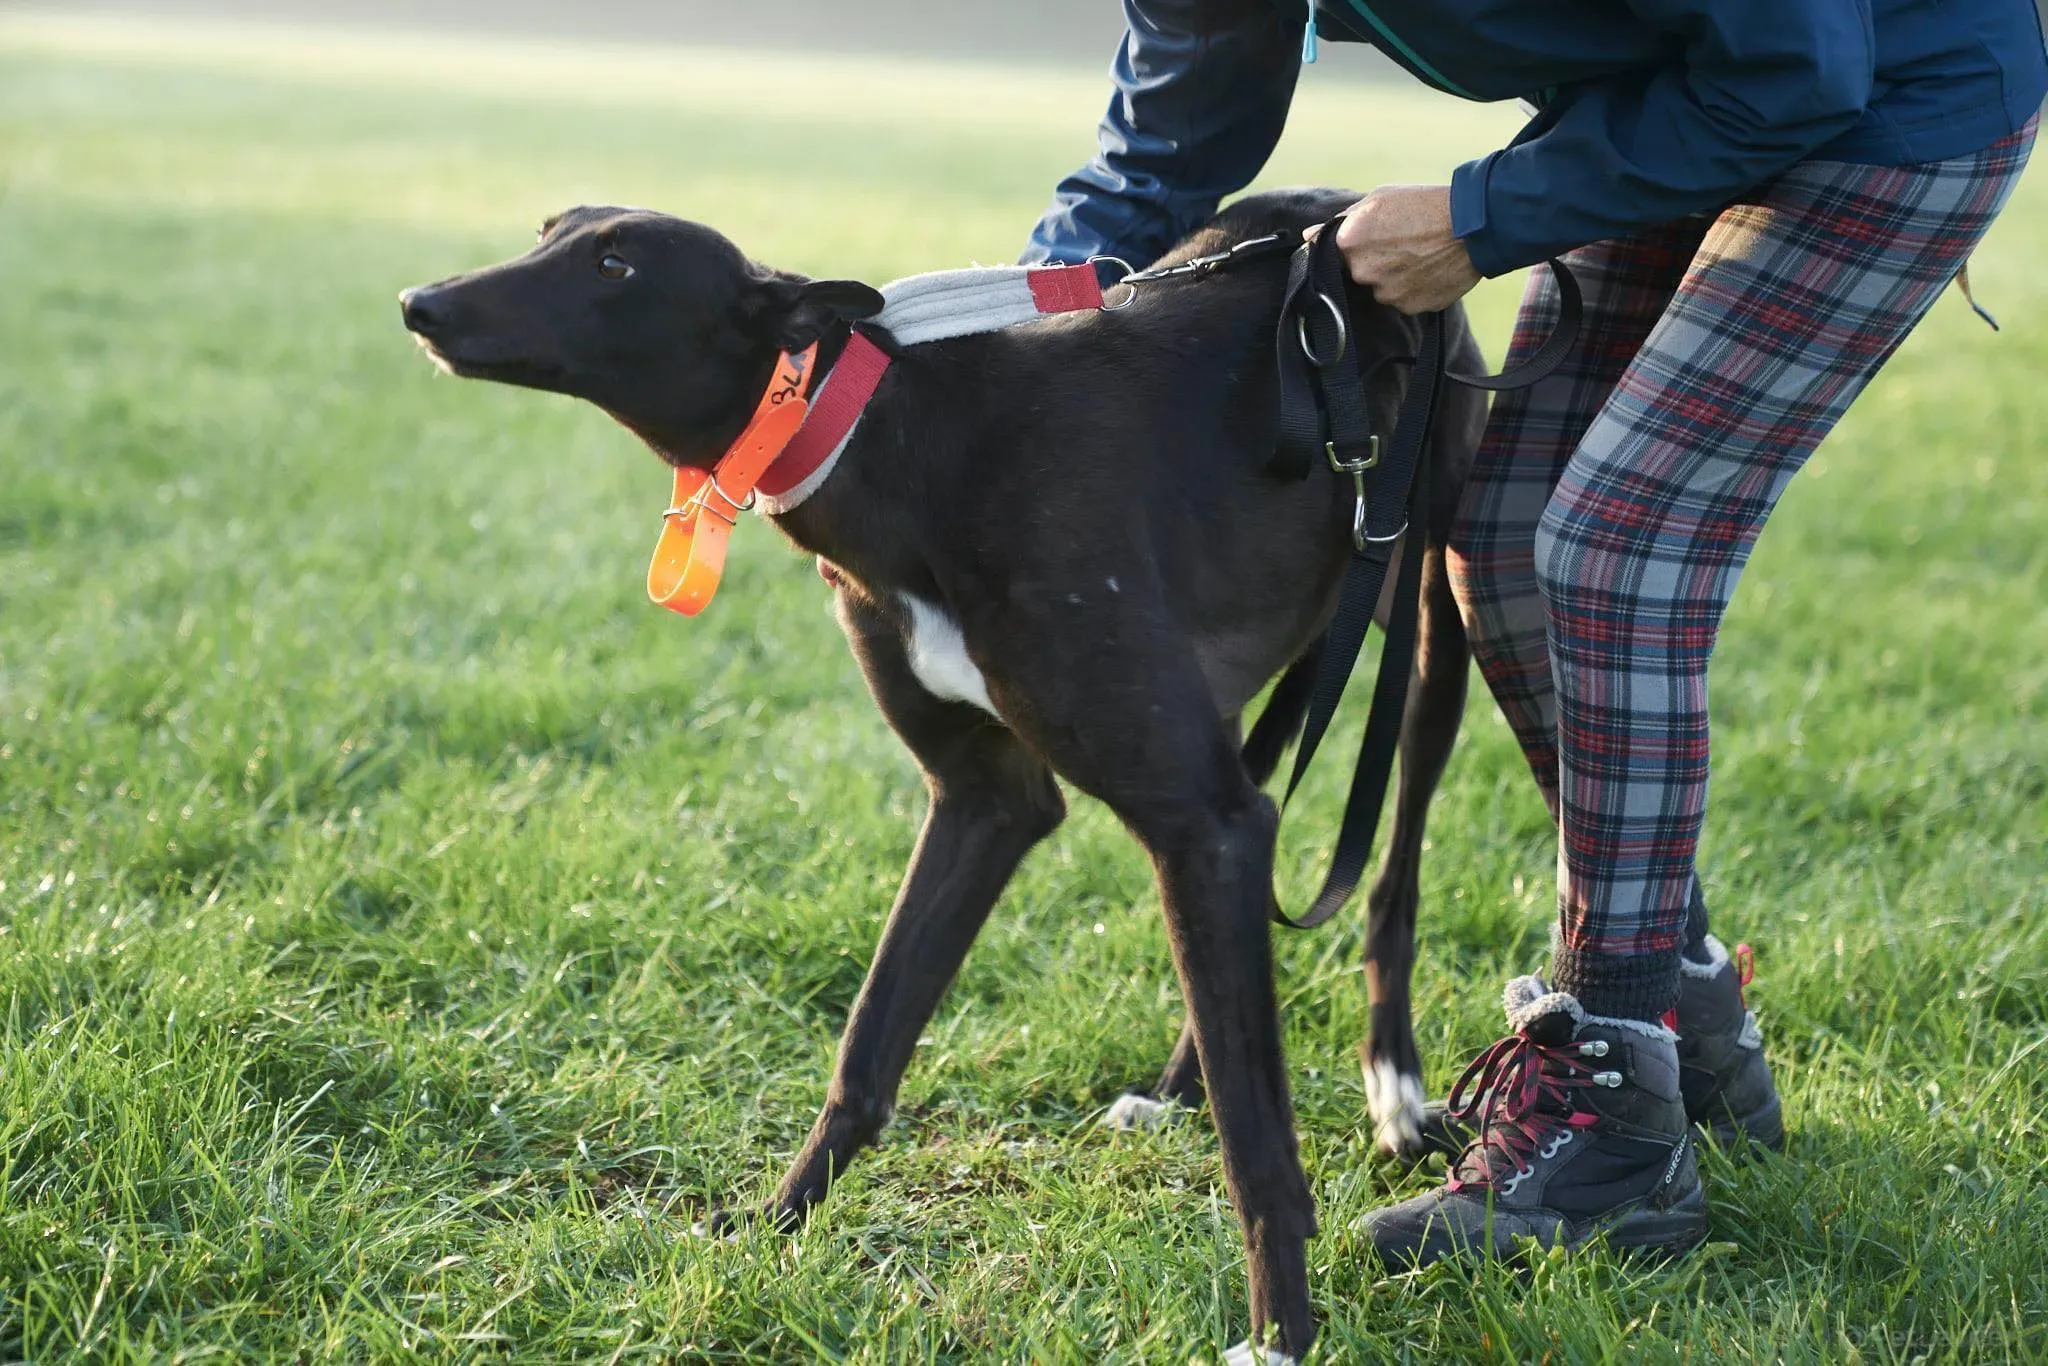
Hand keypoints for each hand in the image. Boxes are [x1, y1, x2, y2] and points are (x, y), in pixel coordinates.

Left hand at [1324, 185, 1479, 314]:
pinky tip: (1429, 269)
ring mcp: (1387, 294)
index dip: (1349, 249)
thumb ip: (1340, 221)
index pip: (1331, 257)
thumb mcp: (1378, 199)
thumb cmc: (1424, 204)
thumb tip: (1308, 235)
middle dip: (1374, 261)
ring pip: (1382, 289)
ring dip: (1394, 276)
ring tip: (1419, 254)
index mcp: (1348, 243)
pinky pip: (1405, 300)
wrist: (1473, 224)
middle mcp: (1363, 273)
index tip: (1366, 242)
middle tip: (1402, 242)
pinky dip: (1414, 288)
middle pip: (1358, 274)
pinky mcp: (1411, 307)